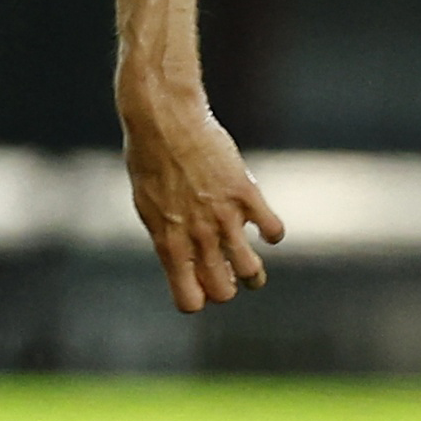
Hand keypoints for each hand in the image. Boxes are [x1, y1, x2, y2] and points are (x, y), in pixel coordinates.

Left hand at [122, 90, 282, 312]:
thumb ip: (167, 235)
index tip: (200, 285)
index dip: (198, 298)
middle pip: (223, 291)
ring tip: (252, 266)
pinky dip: (272, 233)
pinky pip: (273, 230)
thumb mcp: (148, 206)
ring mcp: (223, 216)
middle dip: (227, 288)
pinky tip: (263, 226)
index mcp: (167, 242)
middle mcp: (197, 235)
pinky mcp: (246, 193)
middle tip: (227, 274)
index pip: (189, 299)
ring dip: (253, 272)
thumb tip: (181, 258)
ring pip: (250, 270)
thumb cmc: (149, 160)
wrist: (164, 121)